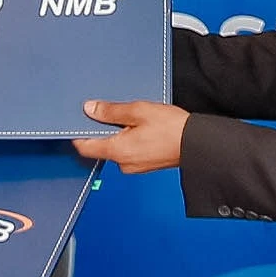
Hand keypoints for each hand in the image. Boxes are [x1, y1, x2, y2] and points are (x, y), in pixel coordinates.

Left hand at [73, 100, 187, 172]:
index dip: (78, 132)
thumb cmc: (172, 128)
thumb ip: (111, 111)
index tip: (80, 120)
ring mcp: (134, 167)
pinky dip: (129, 140)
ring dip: (119, 134)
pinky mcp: (144, 165)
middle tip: (111, 112)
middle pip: (101, 146)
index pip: (85, 147)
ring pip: (116, 148)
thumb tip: (90, 109)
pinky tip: (141, 128)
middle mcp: (123, 163)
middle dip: (103, 130)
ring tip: (132, 118)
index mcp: (118, 151)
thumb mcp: (138, 111)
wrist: (197, 144)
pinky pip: (129, 152)